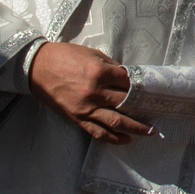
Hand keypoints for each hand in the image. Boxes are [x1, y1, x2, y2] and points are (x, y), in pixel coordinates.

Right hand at [29, 42, 150, 143]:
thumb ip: (111, 66)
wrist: (36, 67)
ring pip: (116, 122)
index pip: (129, 83)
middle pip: (127, 103)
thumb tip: (127, 77)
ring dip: (135, 128)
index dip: (142, 87)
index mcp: (100, 73)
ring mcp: (86, 108)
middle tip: (158, 112)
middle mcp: (95, 92)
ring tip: (148, 131)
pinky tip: (126, 140)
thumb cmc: (64, 57)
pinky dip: (113, 138)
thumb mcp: (92, 54)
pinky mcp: (77, 118)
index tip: (152, 92)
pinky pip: (98, 132)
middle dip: (144, 108)